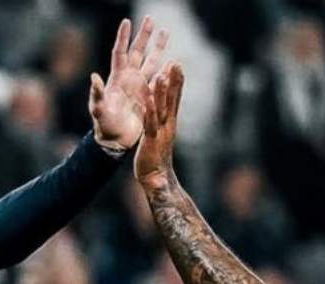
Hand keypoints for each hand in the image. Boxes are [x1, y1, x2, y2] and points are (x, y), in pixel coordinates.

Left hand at [89, 17, 167, 152]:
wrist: (115, 140)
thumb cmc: (104, 124)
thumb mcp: (98, 109)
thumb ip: (97, 93)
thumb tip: (94, 77)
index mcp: (117, 78)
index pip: (120, 52)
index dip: (123, 37)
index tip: (127, 21)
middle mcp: (129, 78)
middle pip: (138, 51)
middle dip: (144, 35)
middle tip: (151, 18)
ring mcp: (139, 86)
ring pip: (151, 61)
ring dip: (158, 47)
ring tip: (165, 32)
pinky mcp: (147, 95)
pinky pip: (158, 79)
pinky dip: (165, 70)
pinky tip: (173, 60)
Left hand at [134, 61, 182, 189]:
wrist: (157, 180)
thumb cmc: (157, 159)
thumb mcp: (161, 137)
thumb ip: (163, 123)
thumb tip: (165, 111)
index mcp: (169, 122)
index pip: (174, 99)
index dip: (176, 82)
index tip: (177, 65)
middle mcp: (168, 125)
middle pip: (171, 99)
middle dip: (173, 81)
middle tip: (175, 62)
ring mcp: (160, 132)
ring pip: (161, 108)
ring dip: (161, 92)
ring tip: (161, 75)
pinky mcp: (150, 140)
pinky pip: (150, 123)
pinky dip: (149, 111)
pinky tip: (148, 100)